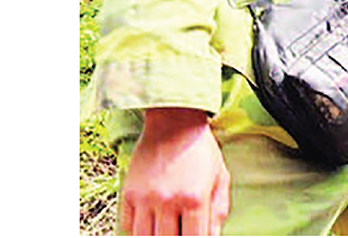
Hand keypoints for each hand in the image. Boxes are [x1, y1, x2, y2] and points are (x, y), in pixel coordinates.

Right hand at [120, 107, 229, 235]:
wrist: (173, 121)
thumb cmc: (200, 148)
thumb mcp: (220, 178)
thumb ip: (218, 211)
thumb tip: (213, 236)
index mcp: (194, 198)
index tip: (196, 236)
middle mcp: (167, 200)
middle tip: (181, 230)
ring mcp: (145, 198)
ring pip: (145, 237)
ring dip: (156, 236)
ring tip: (166, 229)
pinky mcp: (129, 192)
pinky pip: (128, 225)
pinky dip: (138, 230)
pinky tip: (150, 225)